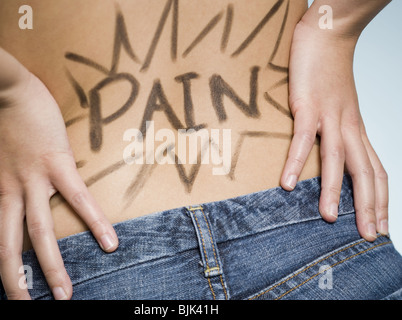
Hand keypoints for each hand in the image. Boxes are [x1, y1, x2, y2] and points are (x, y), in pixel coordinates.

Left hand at [0, 72, 118, 299]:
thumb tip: (10, 194)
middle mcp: (7, 194)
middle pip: (8, 250)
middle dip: (17, 286)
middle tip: (31, 308)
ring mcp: (31, 180)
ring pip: (39, 234)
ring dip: (52, 269)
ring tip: (65, 296)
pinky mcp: (55, 163)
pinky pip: (77, 199)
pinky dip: (94, 222)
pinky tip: (110, 242)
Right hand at [280, 22, 387, 240]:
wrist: (327, 37)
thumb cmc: (329, 73)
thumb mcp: (339, 108)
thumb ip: (336, 132)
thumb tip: (326, 156)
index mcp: (356, 130)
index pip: (376, 170)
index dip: (381, 200)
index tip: (381, 224)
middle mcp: (349, 127)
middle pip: (365, 172)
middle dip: (368, 206)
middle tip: (367, 234)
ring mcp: (330, 117)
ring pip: (337, 160)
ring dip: (331, 191)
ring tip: (327, 217)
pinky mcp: (308, 107)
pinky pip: (302, 139)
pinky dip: (294, 161)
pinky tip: (286, 182)